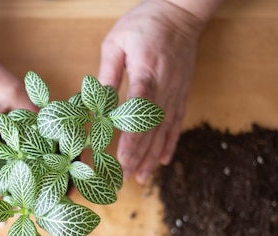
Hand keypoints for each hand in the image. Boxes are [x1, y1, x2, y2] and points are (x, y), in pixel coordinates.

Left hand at [98, 0, 212, 183]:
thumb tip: (94, 101)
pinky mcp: (182, 92)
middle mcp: (165, 84)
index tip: (122, 156)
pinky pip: (177, 122)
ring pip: (165, 129)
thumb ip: (108, 72)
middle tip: (124, 176)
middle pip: (152, 126)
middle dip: (138, 154)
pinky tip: (162, 160)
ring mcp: (177, 90)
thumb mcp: (117, 41)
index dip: (132, 135)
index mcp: (147, 70)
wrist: (182, 12)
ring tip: (141, 177)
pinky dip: (170, 142)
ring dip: (152, 155)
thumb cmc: (145, 22)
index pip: (139, 108)